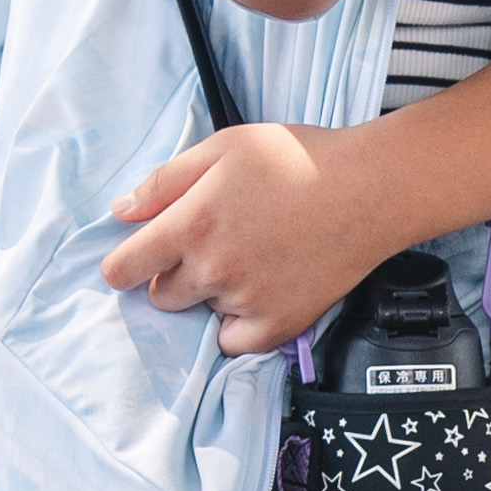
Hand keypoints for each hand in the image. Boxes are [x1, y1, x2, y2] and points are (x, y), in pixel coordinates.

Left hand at [101, 120, 398, 355]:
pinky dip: (238, 325)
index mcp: (191, 223)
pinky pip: (235, 343)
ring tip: (251, 257)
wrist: (369, 188)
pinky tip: (257, 292)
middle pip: (161, 297)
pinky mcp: (278, 324)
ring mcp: (246, 300)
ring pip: (202, 312)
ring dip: (213, 293)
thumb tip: (121, 212)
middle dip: (173, 275)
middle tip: (211, 246)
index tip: (136, 261)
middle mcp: (213, 268)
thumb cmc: (299, 158)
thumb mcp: (223, 147)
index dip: (124, 265)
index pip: (124, 269)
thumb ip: (165, 182)